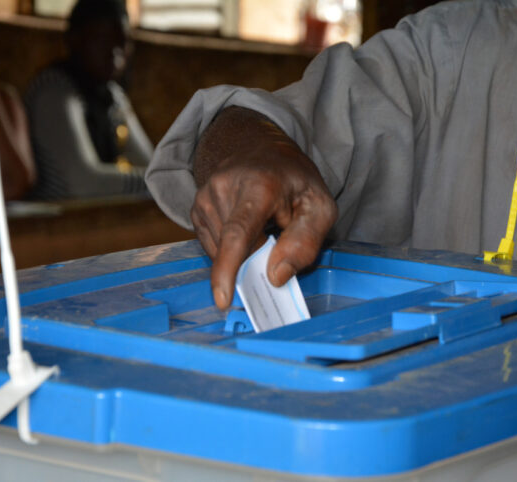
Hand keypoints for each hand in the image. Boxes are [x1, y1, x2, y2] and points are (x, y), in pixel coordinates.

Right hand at [191, 107, 336, 309]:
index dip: (228, 270)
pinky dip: (233, 247)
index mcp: (259, 186)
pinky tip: (248, 226)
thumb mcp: (320, 206)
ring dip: (245, 251)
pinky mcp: (196, 207)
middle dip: (257, 258)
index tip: (223, 299)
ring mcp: (205, 196)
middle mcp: (223, 187)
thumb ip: (305, 243)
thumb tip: (276, 277)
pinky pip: (214, 245)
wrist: (263, 147)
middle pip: (235, 249)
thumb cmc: (295, 180)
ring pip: (222, 251)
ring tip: (263, 224)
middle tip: (277, 237)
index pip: (237, 234)